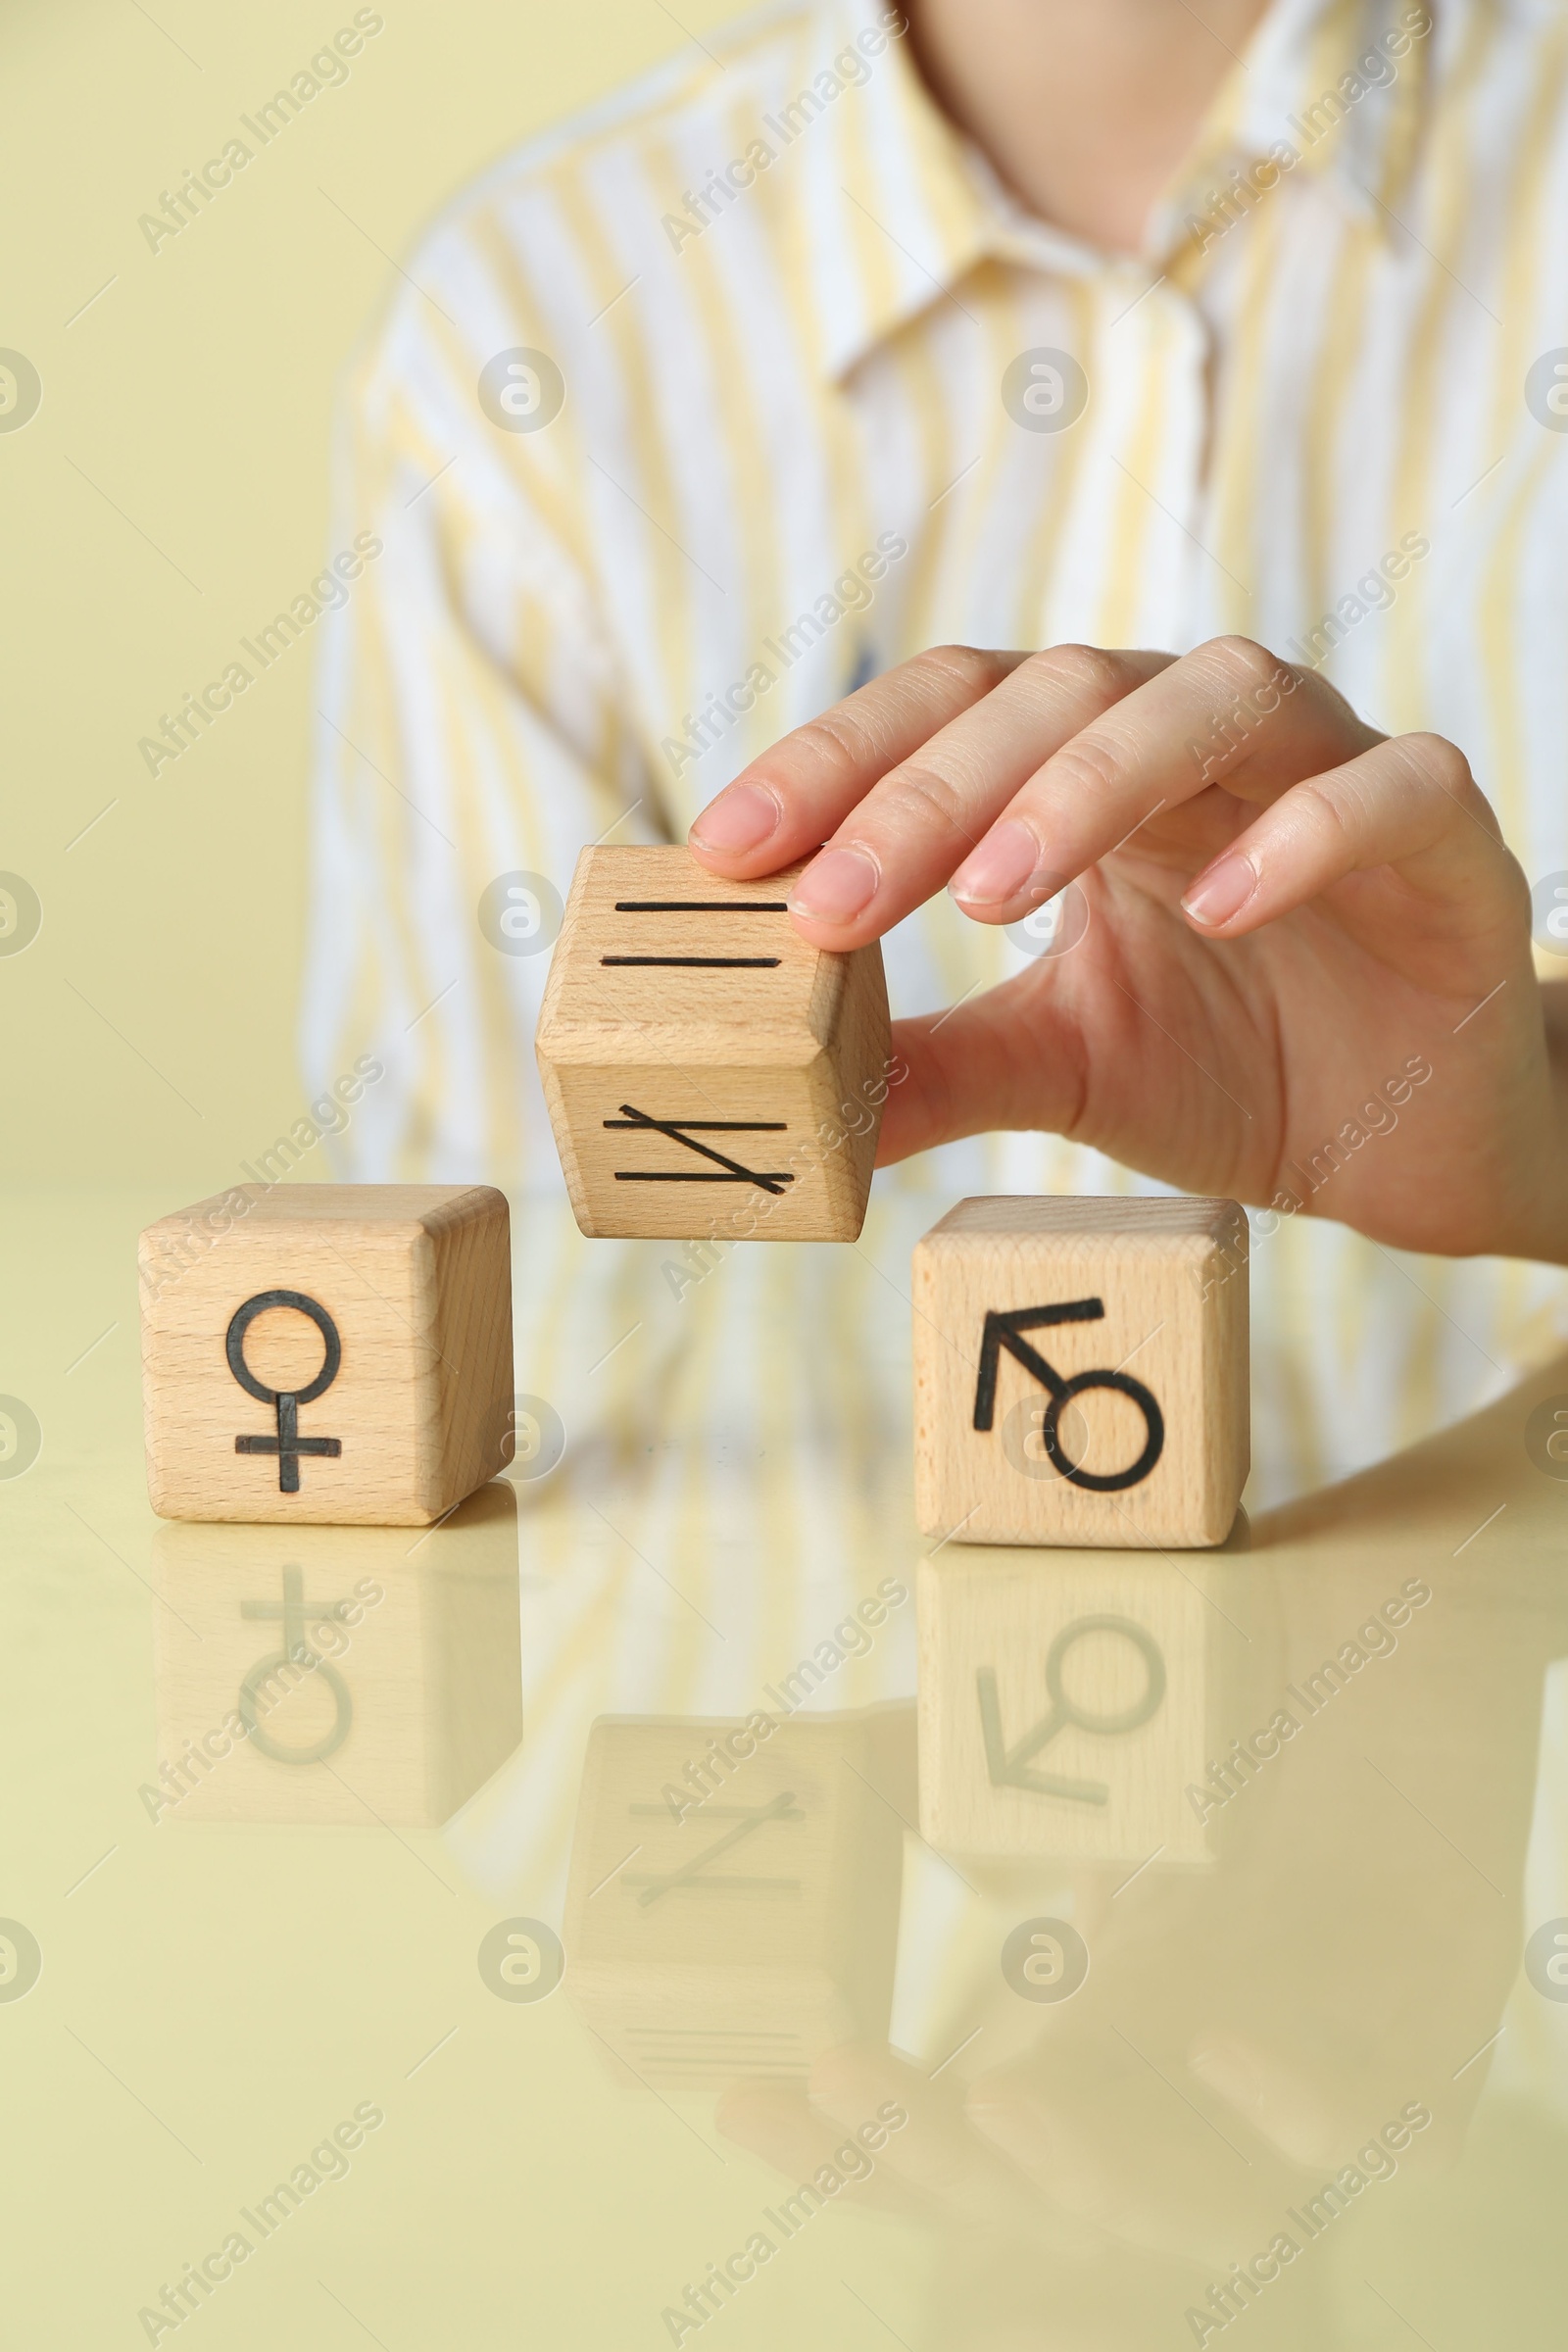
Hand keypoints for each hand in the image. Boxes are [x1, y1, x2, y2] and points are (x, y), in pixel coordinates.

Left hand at [688, 639, 1567, 1261]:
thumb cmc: (1240, 1068)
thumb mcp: (1064, 1062)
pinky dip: (1304, 833)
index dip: (839, 762)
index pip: (952, 711)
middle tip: (832, 901)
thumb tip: (792, 1101)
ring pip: (1215, 698)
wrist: (1418, 1142)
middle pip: (1058, 691)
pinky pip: (1386, 788)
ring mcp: (1331, 767)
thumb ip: (939, 1061)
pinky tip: (1216, 911)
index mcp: (1095, 774)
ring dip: (1090, 784)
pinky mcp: (1447, 835)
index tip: (726, 848)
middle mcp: (1201, 741)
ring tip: (990, 893)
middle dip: (931, 790)